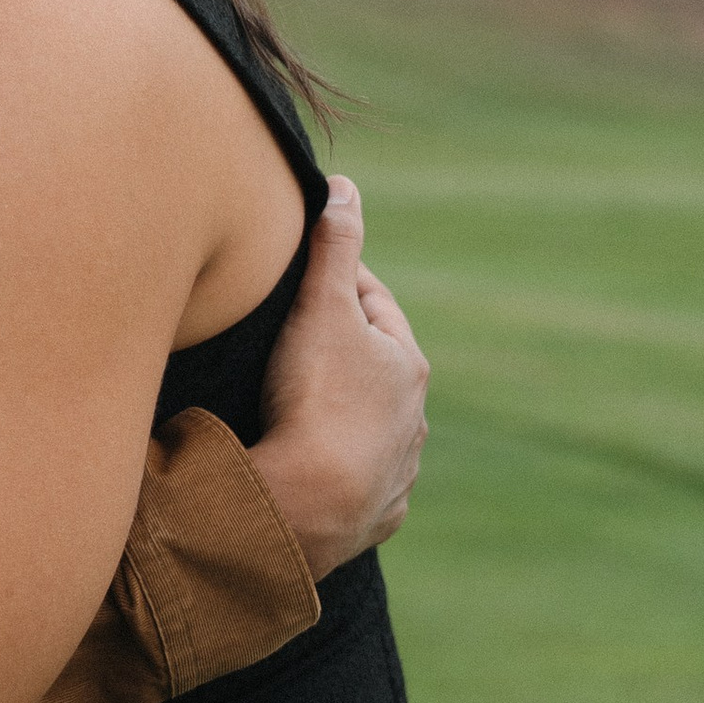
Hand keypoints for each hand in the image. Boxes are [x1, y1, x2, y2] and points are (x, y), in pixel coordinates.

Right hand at [249, 179, 428, 579]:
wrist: (308, 505)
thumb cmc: (315, 397)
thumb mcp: (320, 306)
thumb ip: (334, 245)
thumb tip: (345, 188)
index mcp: (407, 363)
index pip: (372, 304)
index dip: (336, 286)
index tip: (300, 280)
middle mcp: (413, 418)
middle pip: (374, 369)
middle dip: (340, 352)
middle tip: (289, 341)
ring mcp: (398, 470)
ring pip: (371, 428)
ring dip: (342, 414)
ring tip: (295, 405)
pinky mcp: (374, 514)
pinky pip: (359, 482)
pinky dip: (338, 468)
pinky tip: (312, 466)